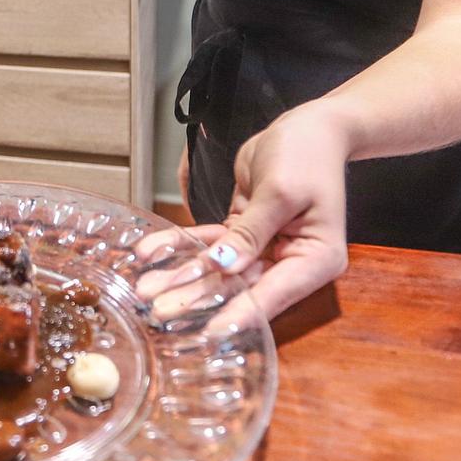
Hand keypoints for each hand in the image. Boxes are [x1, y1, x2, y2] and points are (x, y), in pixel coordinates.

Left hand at [138, 103, 352, 322]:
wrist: (308, 127)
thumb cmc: (306, 155)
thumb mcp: (280, 192)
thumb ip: (251, 232)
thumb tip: (224, 266)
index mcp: (315, 259)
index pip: (273, 295)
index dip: (239, 313)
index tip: (209, 333)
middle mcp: (291, 261)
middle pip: (240, 286)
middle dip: (197, 296)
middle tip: (159, 310)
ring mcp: (266, 249)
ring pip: (219, 268)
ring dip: (181, 275)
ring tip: (145, 288)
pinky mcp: (244, 233)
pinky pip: (210, 243)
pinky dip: (181, 245)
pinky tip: (151, 250)